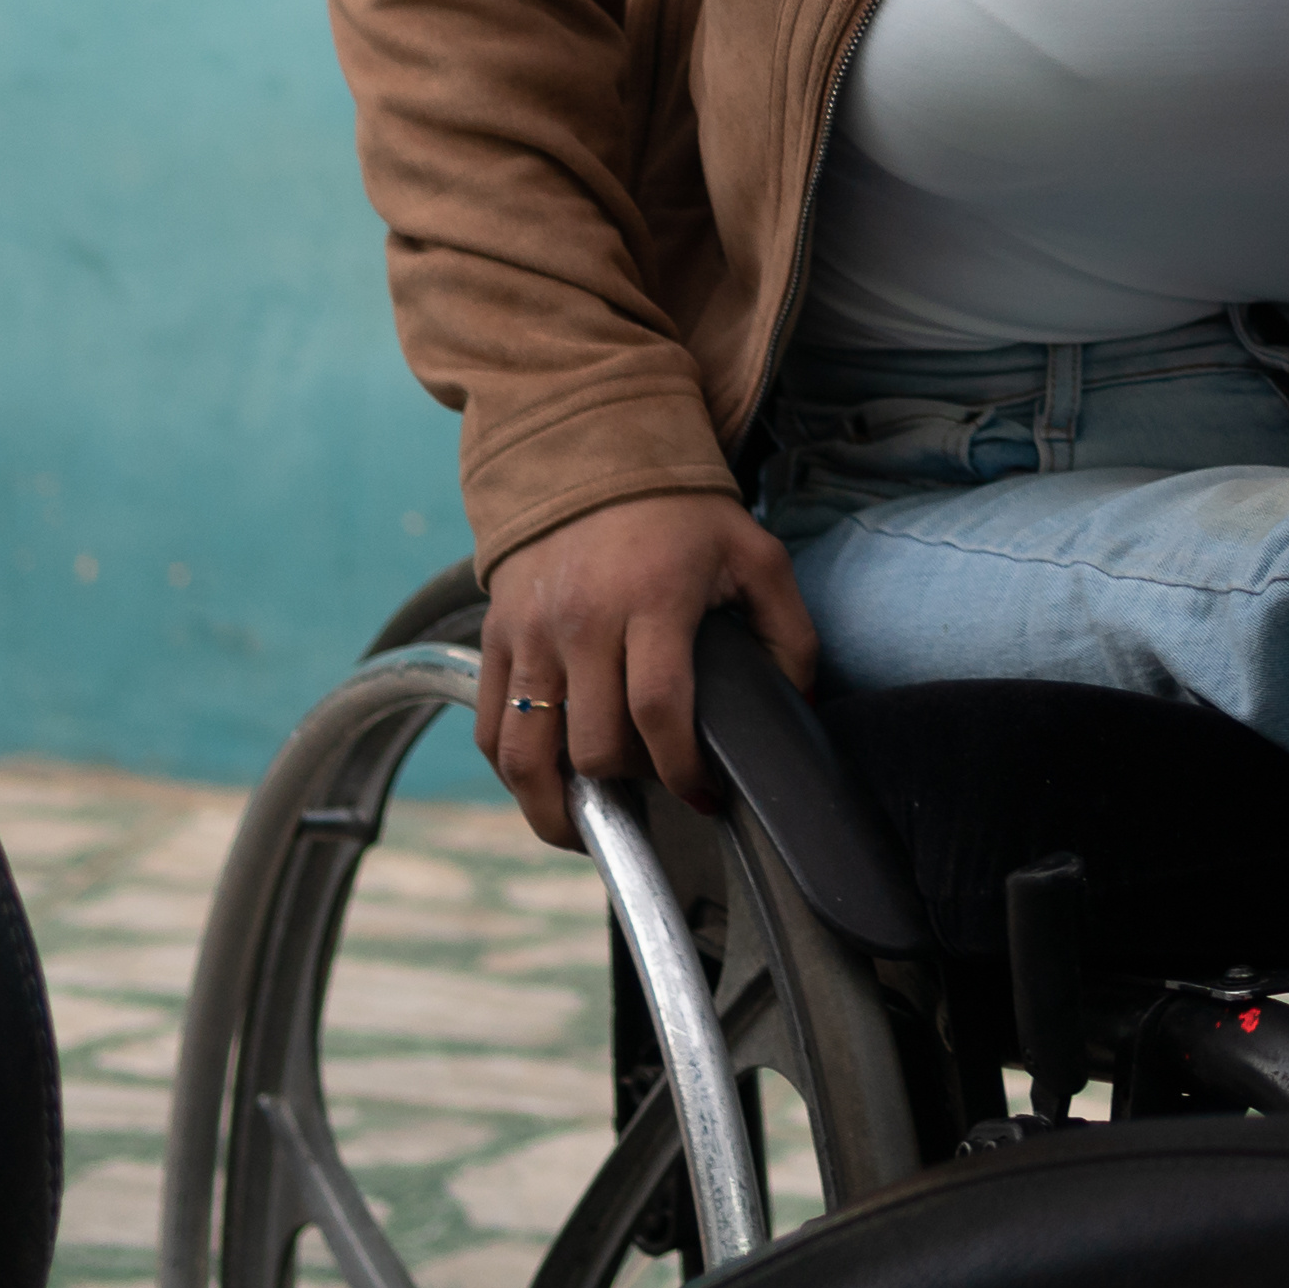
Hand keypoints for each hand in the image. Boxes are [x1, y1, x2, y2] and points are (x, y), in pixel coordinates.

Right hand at [472, 490, 821, 850]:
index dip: (681, 769)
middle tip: (657, 791)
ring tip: (592, 828)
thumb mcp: (755, 557)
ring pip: (525, 753)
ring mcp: (530, 633)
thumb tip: (797, 709)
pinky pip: (491, 730)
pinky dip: (515, 774)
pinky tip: (550, 788)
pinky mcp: (495, 639)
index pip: (658, 710)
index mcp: (653, 599)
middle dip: (630, 787)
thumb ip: (789, 634)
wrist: (594, 458)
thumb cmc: (684, 516)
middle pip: (593, 745)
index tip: (703, 795)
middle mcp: (582, 620)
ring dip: (557, 808)